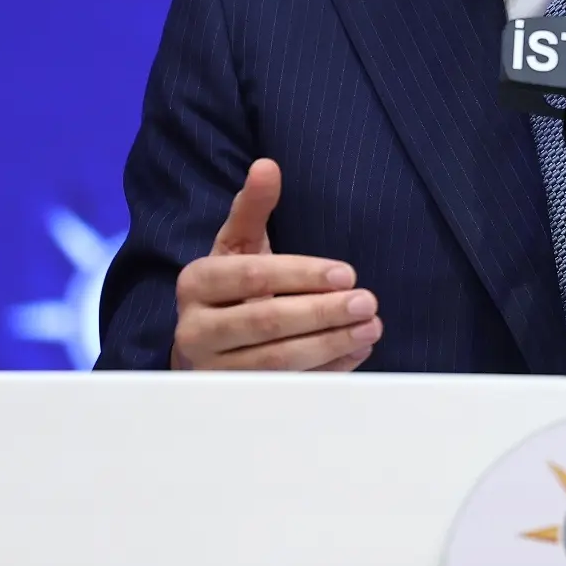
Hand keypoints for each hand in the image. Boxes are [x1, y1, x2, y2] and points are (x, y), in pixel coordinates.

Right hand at [171, 159, 381, 370]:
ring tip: (370, 326)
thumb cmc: (230, 288)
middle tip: (367, 301)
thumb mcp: (237, 246)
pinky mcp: (236, 400)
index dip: (303, 274)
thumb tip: (268, 165)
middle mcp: (195, 329)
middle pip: (267, 321)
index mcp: (196, 282)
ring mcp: (214, 371)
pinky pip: (287, 388)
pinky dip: (326, 372)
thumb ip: (253, 207)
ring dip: (331, 344)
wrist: (203, 345)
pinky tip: (356, 352)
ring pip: (277, 361)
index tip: (347, 272)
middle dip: (323, 312)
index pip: (253, 276)